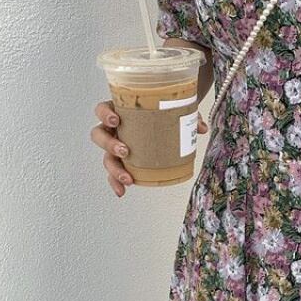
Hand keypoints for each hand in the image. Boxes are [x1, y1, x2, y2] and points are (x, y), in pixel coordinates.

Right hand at [90, 100, 207, 197]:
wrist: (164, 117)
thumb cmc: (162, 111)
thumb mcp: (175, 109)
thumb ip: (187, 116)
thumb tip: (200, 128)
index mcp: (119, 111)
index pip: (102, 109)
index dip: (104, 114)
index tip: (115, 120)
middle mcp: (113, 128)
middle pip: (99, 135)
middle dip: (109, 144)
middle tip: (125, 151)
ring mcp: (115, 145)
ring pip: (105, 157)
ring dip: (114, 169)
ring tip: (128, 178)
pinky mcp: (121, 160)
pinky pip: (114, 172)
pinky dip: (116, 182)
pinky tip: (122, 191)